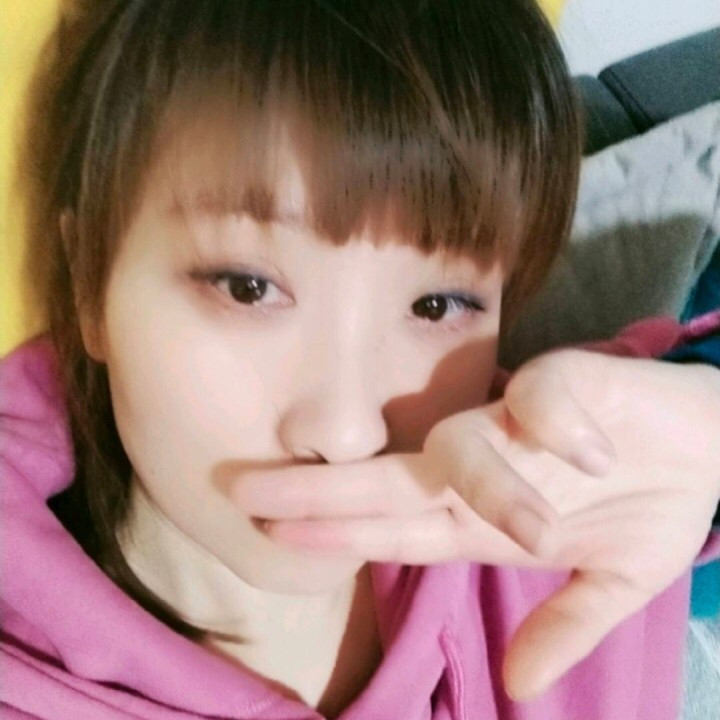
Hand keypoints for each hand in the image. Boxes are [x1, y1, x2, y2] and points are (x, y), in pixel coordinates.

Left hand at [230, 351, 719, 698]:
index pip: (395, 529)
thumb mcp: (614, 582)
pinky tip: (590, 452)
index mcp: (483, 518)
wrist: (707, 443)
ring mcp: (518, 425)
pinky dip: (562, 427)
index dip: (337, 534)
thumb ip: (565, 625)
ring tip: (529, 528)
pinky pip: (545, 401)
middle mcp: (484, 469)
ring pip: (461, 447)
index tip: (273, 534)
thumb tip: (522, 692)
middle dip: (325, 492)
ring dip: (486, 486)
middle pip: (392, 483)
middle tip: (251, 495)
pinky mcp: (565, 382)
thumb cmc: (648, 502)